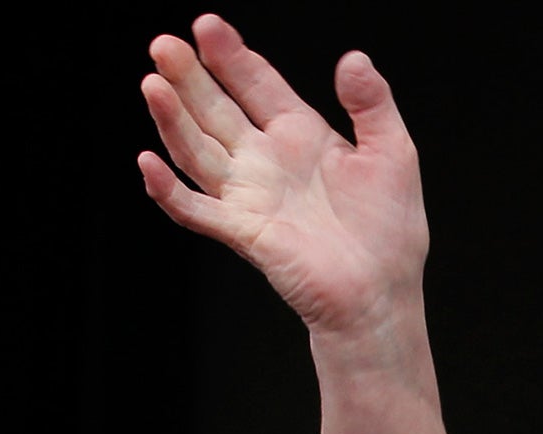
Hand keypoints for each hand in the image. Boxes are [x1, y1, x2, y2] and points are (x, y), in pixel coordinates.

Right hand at [139, 15, 428, 352]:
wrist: (383, 296)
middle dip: (188, 76)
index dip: (230, 55)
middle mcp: (267, 161)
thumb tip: (354, 58)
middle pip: (215, 109)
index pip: (256, 83)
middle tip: (164, 45)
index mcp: (300, 135)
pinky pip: (195, 209)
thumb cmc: (390, 234)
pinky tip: (149, 164)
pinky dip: (169, 190)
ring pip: (197, 150)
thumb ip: (372, 104)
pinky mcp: (244, 232)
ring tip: (154, 84)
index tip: (206, 25)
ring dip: (172, 120)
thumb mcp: (393, 154)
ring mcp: (250, 196)